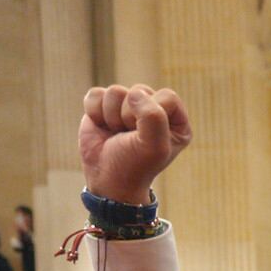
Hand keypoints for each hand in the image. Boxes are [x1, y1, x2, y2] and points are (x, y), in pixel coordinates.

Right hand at [79, 84, 190, 205]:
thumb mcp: (154, 147)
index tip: (144, 134)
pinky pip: (96, 94)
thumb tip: (134, 93)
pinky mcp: (104, 105)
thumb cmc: (136, 165)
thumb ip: (153, 117)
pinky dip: (95, 112)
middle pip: (139, 91)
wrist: (108, 179)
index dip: (152, 113)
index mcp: (175, 119)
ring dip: (111, 116)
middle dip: (128, 116)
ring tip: (117, 133)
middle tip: (129, 136)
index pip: (167, 96)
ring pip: (115, 91)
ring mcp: (128, 106)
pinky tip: (103, 127)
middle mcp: (154, 109)